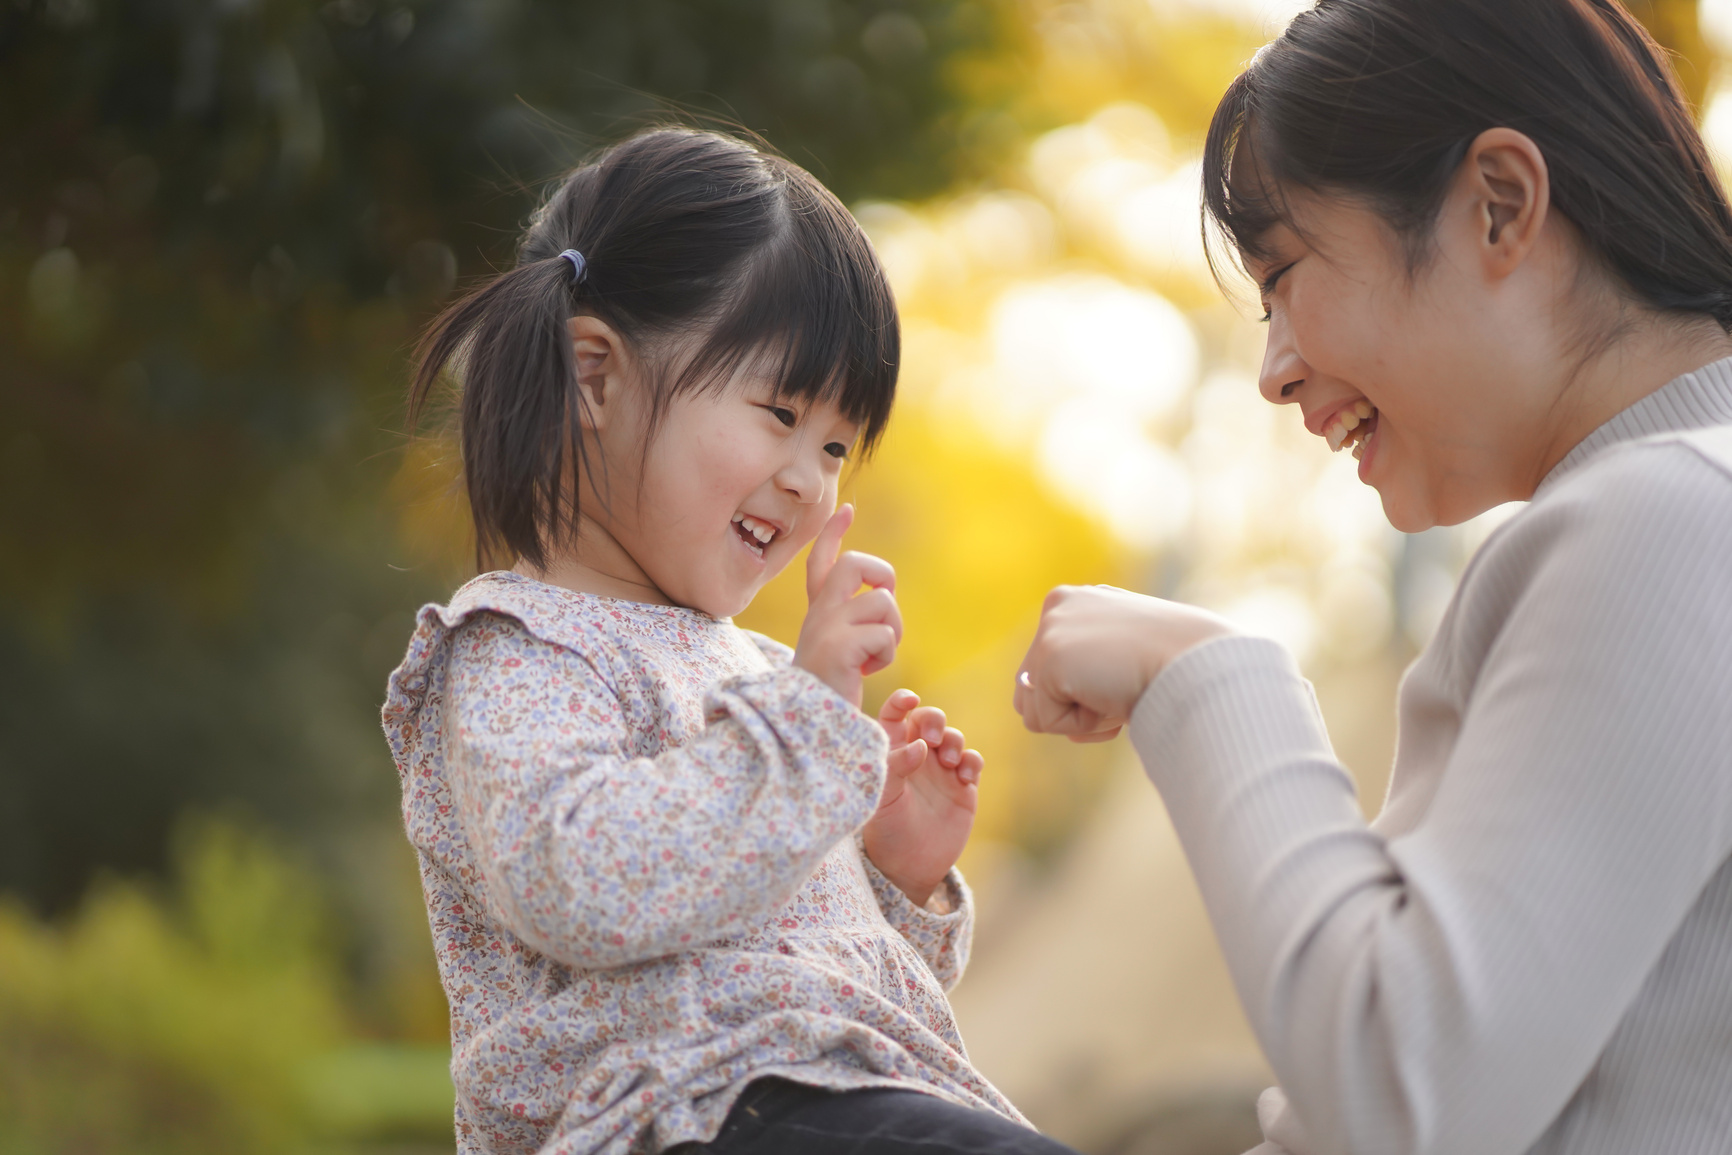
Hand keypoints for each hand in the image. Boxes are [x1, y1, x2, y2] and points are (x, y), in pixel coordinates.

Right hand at [793, 505, 900, 706]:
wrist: (806, 730)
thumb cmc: (828, 698)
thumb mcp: (837, 654)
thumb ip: (852, 627)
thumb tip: (880, 597)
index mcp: (818, 616)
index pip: (822, 563)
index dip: (834, 534)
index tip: (848, 509)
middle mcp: (818, 616)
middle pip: (854, 564)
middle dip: (883, 575)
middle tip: (885, 603)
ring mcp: (826, 628)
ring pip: (880, 600)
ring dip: (893, 628)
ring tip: (877, 655)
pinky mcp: (838, 647)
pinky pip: (883, 632)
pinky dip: (886, 652)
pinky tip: (868, 671)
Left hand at [862, 689, 980, 907]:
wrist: (910, 866)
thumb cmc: (887, 830)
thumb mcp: (882, 800)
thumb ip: (895, 768)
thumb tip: (919, 746)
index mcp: (890, 752)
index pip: (894, 715)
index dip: (901, 701)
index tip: (910, 699)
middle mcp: (915, 755)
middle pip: (929, 720)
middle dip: (934, 720)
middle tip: (933, 737)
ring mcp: (940, 769)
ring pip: (953, 737)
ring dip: (954, 741)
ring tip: (949, 762)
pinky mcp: (962, 786)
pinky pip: (973, 760)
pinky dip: (972, 762)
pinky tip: (964, 777)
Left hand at [1014, 585, 1235, 741]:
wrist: (1199, 662)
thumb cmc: (1175, 667)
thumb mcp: (1124, 661)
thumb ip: (1084, 676)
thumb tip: (1039, 719)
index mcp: (1077, 602)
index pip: (1050, 669)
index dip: (1083, 695)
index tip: (1125, 679)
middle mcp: (1057, 607)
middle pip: (1033, 690)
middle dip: (1075, 707)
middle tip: (1121, 689)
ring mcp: (1050, 628)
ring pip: (1034, 708)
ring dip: (1078, 717)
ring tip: (1116, 691)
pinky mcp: (1049, 656)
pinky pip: (1045, 722)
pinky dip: (1082, 724)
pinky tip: (1113, 695)